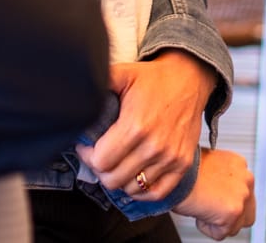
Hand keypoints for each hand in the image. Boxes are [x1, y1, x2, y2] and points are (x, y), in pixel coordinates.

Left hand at [77, 51, 216, 199]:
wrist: (189, 79)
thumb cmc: (154, 79)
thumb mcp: (123, 73)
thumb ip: (99, 82)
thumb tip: (76, 90)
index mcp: (135, 126)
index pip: (100, 161)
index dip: (88, 156)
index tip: (87, 146)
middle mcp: (154, 146)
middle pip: (113, 179)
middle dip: (100, 168)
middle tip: (99, 155)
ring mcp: (170, 157)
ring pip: (132, 188)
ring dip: (120, 179)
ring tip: (116, 163)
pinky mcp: (183, 164)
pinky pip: (157, 192)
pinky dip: (142, 190)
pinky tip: (133, 178)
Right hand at [174, 148, 255, 239]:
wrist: (173, 174)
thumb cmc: (182, 170)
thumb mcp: (207, 166)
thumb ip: (221, 179)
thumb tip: (219, 194)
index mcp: (239, 165)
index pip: (244, 194)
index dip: (225, 201)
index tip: (214, 200)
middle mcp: (246, 178)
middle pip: (246, 213)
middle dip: (228, 216)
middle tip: (209, 210)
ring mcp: (242, 196)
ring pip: (235, 226)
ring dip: (217, 223)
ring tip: (201, 207)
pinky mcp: (233, 212)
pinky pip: (220, 234)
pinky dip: (206, 228)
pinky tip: (198, 211)